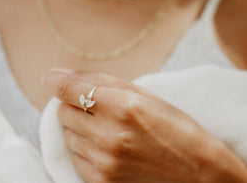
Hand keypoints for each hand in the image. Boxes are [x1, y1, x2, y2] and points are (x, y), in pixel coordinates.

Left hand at [45, 68, 246, 182]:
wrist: (195, 171)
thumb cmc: (171, 126)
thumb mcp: (142, 94)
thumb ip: (100, 82)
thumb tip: (60, 75)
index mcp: (123, 106)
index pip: (69, 89)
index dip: (57, 81)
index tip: (52, 78)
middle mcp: (110, 135)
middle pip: (64, 112)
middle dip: (75, 106)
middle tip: (97, 109)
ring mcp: (104, 162)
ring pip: (68, 135)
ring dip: (81, 129)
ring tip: (108, 131)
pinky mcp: (101, 181)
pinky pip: (75, 157)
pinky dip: (85, 149)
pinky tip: (107, 148)